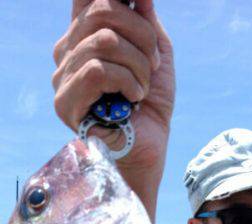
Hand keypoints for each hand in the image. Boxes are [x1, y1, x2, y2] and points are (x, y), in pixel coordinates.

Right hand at [52, 0, 174, 177]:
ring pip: (103, 42)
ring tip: (143, 88)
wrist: (150, 148)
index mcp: (84, 35)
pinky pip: (98, 71)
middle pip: (101, 11)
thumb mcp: (155, 54)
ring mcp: (63, 76)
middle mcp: (68, 51)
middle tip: (153, 63)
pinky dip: (126, 81)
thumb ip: (146, 21)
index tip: (139, 3)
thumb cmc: (150, 104)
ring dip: (138, 65)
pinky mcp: (65, 102)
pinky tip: (133, 98)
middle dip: (141, 34)